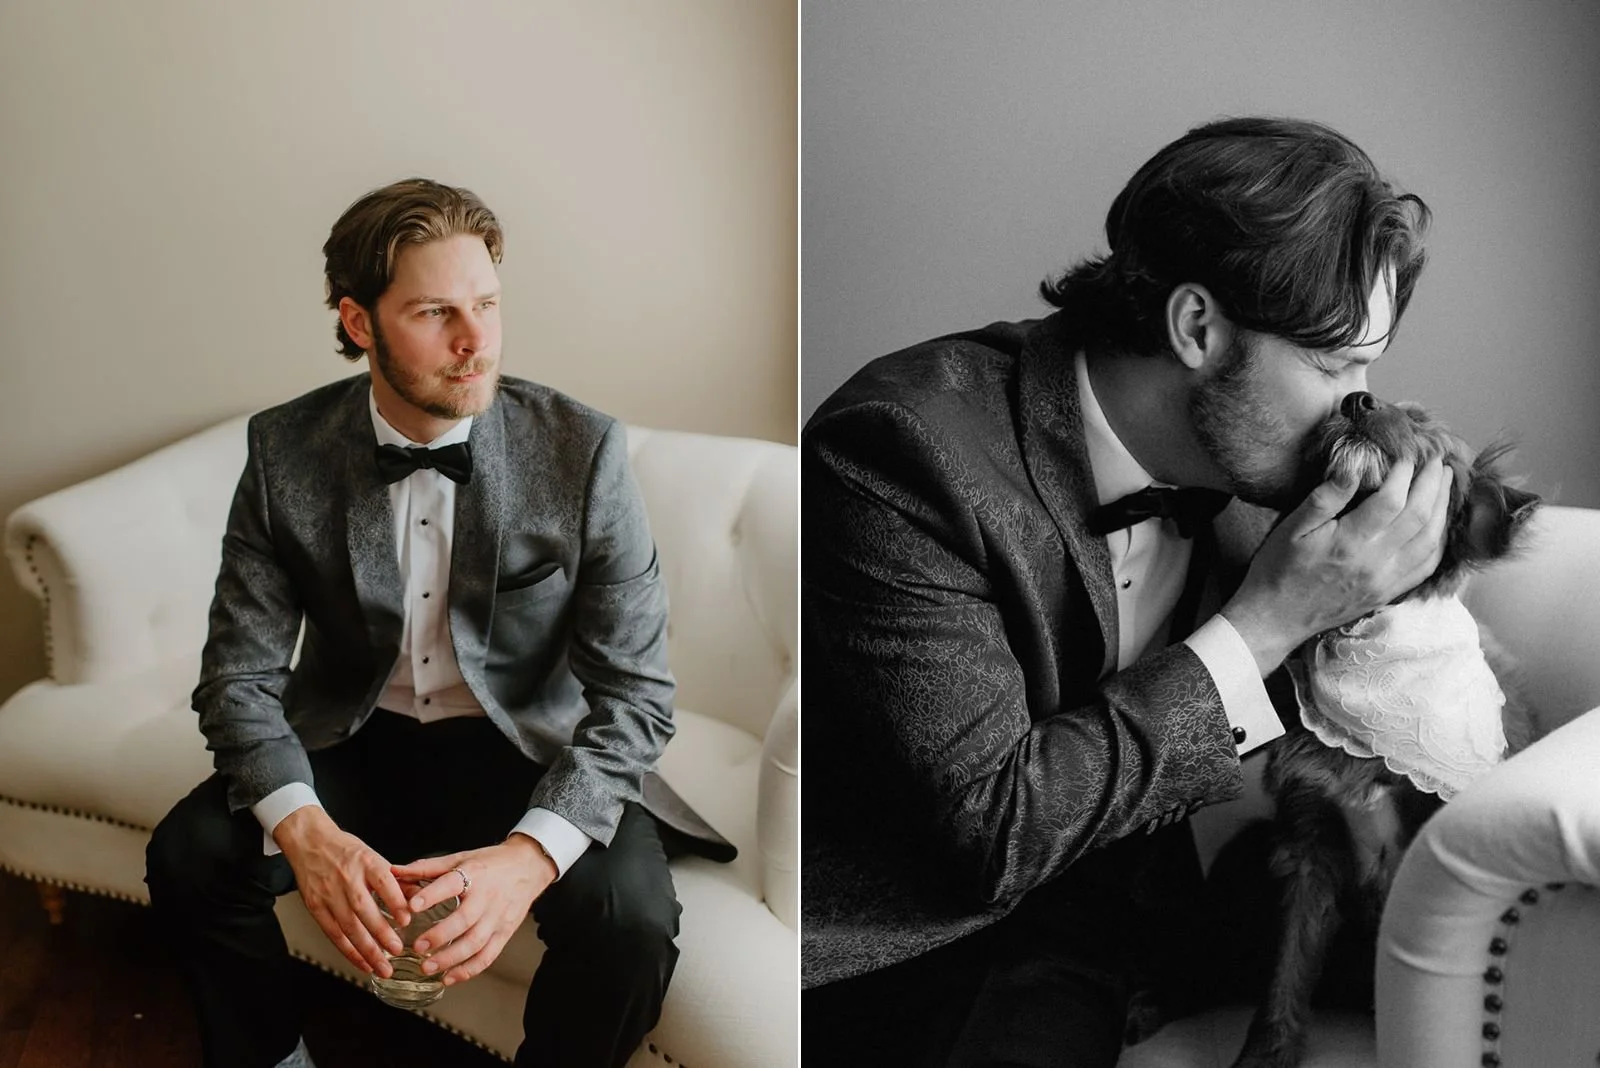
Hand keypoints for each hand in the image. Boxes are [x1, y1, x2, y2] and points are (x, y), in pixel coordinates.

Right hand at [274, 806, 409, 977]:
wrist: (310, 843)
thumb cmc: (346, 851)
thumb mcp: (375, 858)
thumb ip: (398, 880)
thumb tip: (420, 897)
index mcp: (367, 863)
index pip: (384, 883)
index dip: (395, 902)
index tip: (407, 919)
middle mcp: (348, 879)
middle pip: (364, 909)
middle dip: (381, 933)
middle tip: (397, 950)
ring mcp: (329, 894)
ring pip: (348, 926)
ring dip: (366, 950)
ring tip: (382, 967)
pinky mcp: (316, 907)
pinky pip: (333, 933)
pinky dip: (348, 951)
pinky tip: (362, 963)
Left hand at [389, 835, 557, 986]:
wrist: (529, 867)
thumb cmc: (491, 863)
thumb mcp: (460, 858)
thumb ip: (427, 867)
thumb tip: (394, 872)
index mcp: (474, 874)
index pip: (452, 883)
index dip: (433, 895)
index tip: (412, 905)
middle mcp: (487, 897)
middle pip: (465, 920)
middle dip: (440, 935)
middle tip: (418, 947)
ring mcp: (498, 917)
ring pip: (476, 943)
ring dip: (451, 958)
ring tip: (427, 967)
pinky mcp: (505, 933)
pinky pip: (487, 956)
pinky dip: (468, 970)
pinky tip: (449, 977)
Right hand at [1222, 455, 1450, 674]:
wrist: (1275, 618)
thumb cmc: (1278, 568)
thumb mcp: (1291, 527)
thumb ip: (1325, 497)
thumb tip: (1354, 465)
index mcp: (1348, 543)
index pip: (1390, 500)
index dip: (1403, 473)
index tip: (1405, 452)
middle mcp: (1375, 563)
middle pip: (1419, 517)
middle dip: (1432, 484)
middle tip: (1437, 459)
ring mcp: (1386, 581)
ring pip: (1431, 540)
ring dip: (1442, 509)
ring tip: (1445, 483)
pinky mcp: (1389, 593)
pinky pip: (1427, 566)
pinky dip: (1439, 540)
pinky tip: (1439, 523)